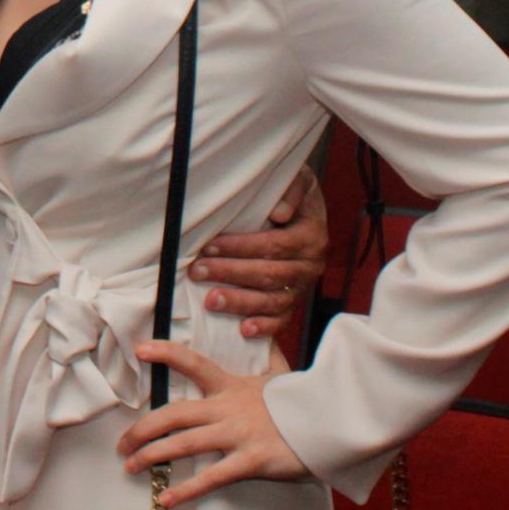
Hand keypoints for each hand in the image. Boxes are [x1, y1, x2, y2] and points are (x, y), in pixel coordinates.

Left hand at [117, 342, 307, 507]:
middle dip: (143, 428)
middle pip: (174, 413)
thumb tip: (264, 331)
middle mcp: (228, 408)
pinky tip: (166, 499)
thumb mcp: (282, 375)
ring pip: (184, 443)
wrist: (332, 426)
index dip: (166, 354)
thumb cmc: (302, 403)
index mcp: (231, 386)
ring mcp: (238, 434)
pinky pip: (212, 477)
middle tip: (121, 443)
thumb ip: (268, 356)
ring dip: (153, 455)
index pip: (193, 363)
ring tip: (131, 466)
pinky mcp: (251, 461)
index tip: (140, 349)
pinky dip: (186, 489)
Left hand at [187, 165, 327, 337]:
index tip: (209, 245)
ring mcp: (303, 286)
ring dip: (240, 302)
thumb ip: (291, 190)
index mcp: (311, 235)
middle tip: (197, 271)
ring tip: (210, 300)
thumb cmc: (291, 191)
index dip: (240, 247)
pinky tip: (244, 330)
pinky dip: (265, 327)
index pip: (273, 245)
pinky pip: (283, 319)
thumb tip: (279, 212)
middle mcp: (311, 264)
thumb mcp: (296, 179)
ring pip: (273, 300)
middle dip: (230, 273)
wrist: (307, 208)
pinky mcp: (295, 300)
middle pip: (269, 274)